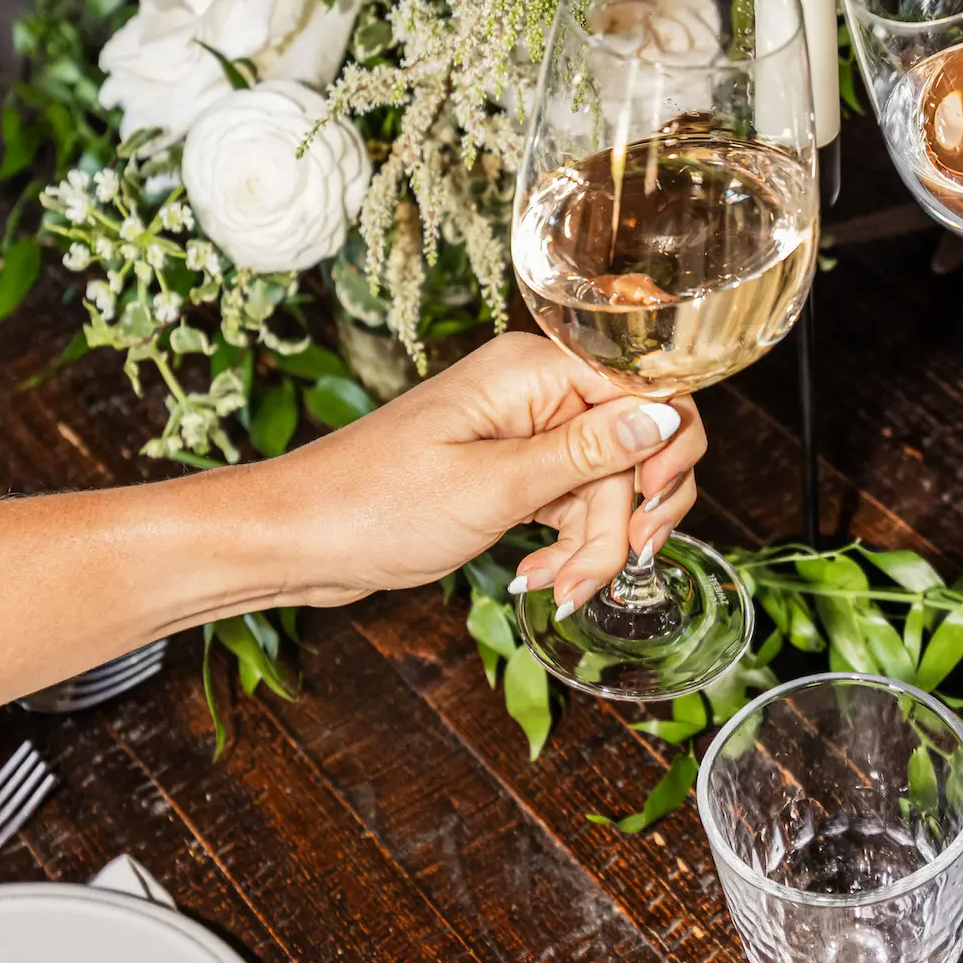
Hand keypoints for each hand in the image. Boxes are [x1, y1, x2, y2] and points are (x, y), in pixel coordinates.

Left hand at [268, 332, 706, 615]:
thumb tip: (664, 415)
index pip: (645, 388)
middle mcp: (534, 392)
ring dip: (595, 545)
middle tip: (608, 569)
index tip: (649, 513)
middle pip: (631, 447)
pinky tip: (542, 580)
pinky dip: (569, 547)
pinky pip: (572, 503)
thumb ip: (587, 453)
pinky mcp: (511, 470)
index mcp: (531, 371)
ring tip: (562, 591)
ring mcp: (523, 432)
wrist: (297, 541)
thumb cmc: (374, 507)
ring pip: (607, 485)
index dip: (664, 450)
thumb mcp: (493, 487)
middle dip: (624, 519)